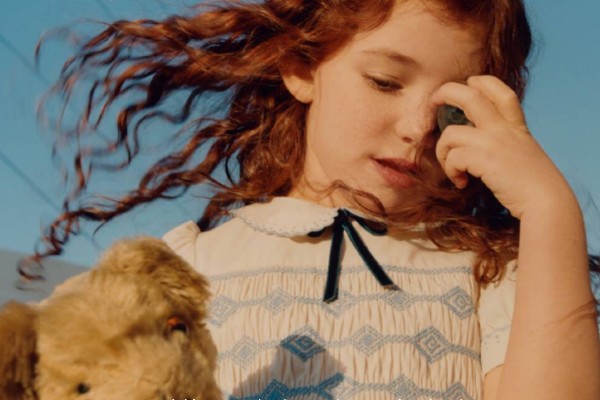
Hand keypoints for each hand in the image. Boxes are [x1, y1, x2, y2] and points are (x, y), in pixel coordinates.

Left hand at [431, 75, 575, 219]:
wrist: (547, 202)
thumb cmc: (533, 185)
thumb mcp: (523, 153)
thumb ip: (504, 143)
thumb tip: (478, 145)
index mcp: (515, 126)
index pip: (499, 90)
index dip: (480, 82)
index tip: (468, 85)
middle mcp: (504, 129)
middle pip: (470, 96)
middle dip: (446, 92)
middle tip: (433, 102)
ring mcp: (493, 142)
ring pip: (450, 133)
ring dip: (442, 152)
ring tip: (453, 169)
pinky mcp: (484, 159)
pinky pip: (452, 158)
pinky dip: (451, 171)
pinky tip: (461, 182)